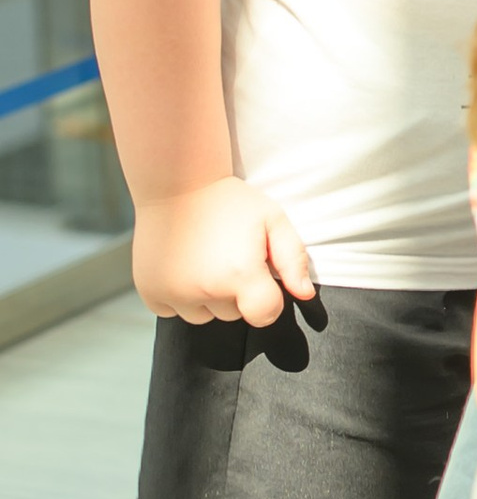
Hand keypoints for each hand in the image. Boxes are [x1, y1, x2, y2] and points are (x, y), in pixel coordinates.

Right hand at [132, 178, 314, 325]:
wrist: (175, 182)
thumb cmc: (230, 200)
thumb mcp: (273, 219)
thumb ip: (293, 259)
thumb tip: (305, 294)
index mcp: (239, 274)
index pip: (265, 315)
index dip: (267, 299)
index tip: (259, 276)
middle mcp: (204, 290)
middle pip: (232, 314)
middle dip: (235, 292)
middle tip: (226, 256)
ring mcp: (173, 293)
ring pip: (201, 316)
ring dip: (206, 297)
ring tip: (203, 260)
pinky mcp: (149, 292)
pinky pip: (171, 311)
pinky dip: (177, 296)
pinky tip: (181, 266)